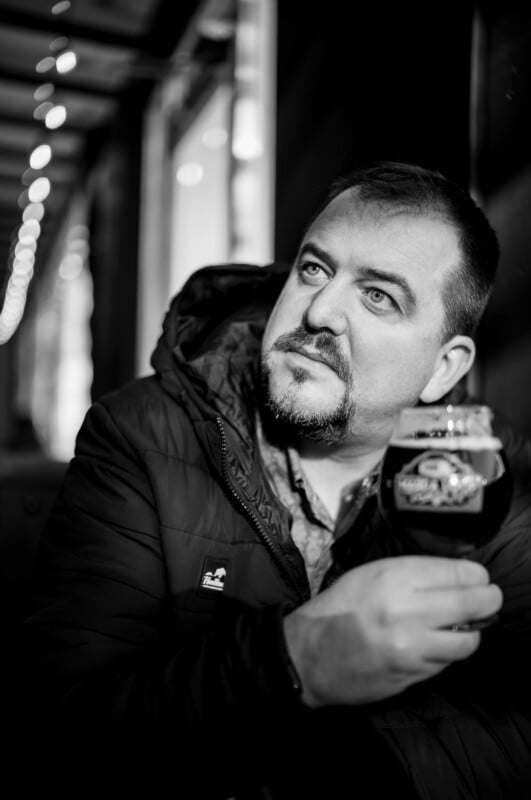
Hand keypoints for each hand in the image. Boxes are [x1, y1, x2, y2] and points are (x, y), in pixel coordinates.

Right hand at [283, 556, 502, 706]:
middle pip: (472, 603)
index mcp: (393, 577)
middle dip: (488, 600)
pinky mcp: (412, 674)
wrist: (309, 656)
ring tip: (465, 626)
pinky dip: (448, 652)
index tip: (479, 578)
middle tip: (488, 599)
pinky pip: (447, 662)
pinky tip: (437, 644)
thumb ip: (412, 574)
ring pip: (468, 640)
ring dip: (472, 632)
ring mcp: (412, 646)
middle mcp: (407, 610)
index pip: (457, 573)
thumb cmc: (338, 608)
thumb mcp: (370, 574)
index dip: (476, 576)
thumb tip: (455, 577)